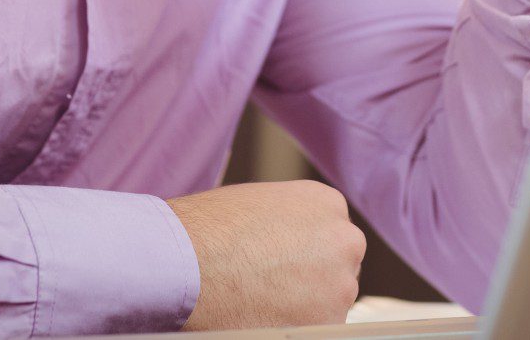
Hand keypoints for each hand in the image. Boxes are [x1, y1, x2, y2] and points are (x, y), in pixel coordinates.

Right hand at [167, 180, 366, 330]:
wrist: (184, 262)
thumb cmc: (207, 230)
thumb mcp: (258, 203)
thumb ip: (288, 222)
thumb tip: (290, 247)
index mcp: (328, 204)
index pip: (332, 237)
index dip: (306, 256)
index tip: (284, 267)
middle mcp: (345, 241)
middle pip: (337, 270)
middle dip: (312, 282)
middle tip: (273, 290)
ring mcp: (340, 285)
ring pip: (329, 305)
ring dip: (303, 310)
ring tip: (259, 304)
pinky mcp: (326, 325)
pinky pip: (315, 332)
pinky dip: (292, 330)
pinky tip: (260, 319)